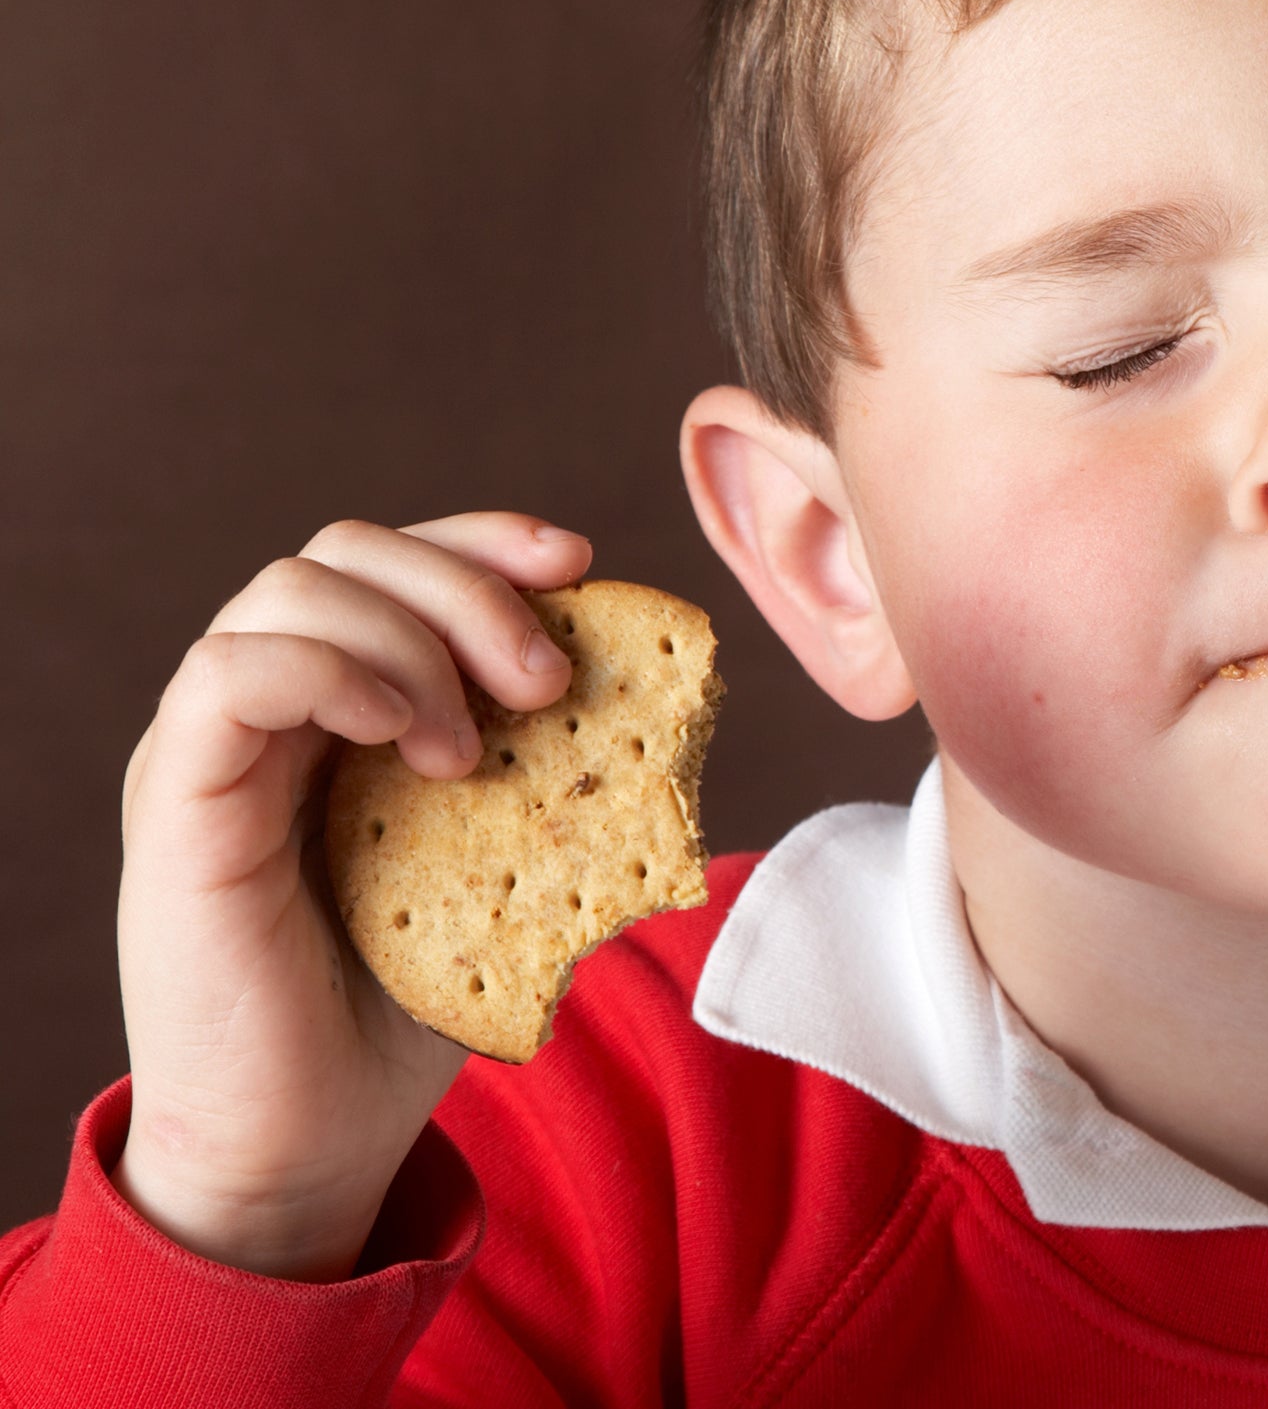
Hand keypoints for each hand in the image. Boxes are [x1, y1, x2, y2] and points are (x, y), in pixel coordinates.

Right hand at [111, 513, 591, 1279]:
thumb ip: (554, 779)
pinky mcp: (177, 801)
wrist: (308, 1146)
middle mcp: (269, 712)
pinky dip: (333, 671)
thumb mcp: (504, 869)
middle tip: (547, 685)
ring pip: (291, 590)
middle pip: (349, 552)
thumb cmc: (401, 1013)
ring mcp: (215, 749)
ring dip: (412, 638)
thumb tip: (668, 714)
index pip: (397, 565)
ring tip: (474, 751)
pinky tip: (409, 739)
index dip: (485, 541)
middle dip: (468, 586)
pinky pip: (230, 672)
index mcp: (340, 713)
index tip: (578, 564)